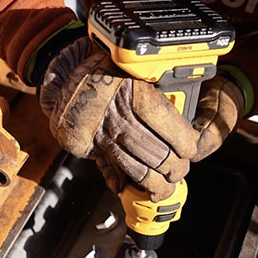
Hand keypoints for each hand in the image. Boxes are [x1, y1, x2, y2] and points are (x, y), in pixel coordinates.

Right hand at [39, 39, 241, 200]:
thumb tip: (183, 123)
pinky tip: (133, 188)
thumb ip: (162, 93)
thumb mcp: (137, 71)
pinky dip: (123, 182)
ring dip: (155, 184)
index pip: (166, 121)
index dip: (185, 141)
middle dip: (175, 169)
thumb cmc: (107, 69)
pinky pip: (109, 169)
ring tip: (165, 188)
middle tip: (181, 170)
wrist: (65, 73)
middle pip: (156, 153)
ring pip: (136, 169)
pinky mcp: (85, 144)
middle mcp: (115, 112)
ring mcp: (99, 132)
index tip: (193, 148)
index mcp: (131, 88)